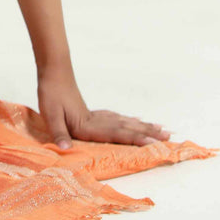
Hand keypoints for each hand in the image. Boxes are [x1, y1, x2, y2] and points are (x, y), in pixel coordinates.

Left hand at [37, 65, 171, 149]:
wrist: (54, 71)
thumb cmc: (50, 93)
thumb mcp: (50, 114)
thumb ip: (58, 132)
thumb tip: (65, 148)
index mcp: (88, 125)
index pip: (116, 134)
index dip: (135, 139)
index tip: (153, 143)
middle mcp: (98, 121)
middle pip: (127, 128)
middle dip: (148, 134)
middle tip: (169, 137)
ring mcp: (98, 116)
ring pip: (125, 123)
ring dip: (143, 127)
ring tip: (161, 129)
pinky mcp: (94, 113)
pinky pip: (117, 119)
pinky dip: (129, 121)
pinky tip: (135, 121)